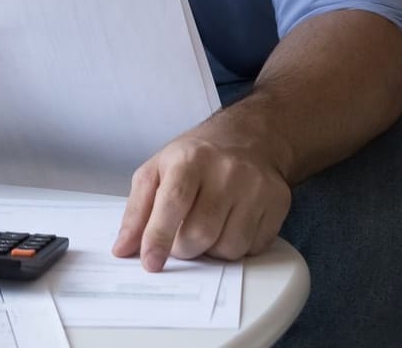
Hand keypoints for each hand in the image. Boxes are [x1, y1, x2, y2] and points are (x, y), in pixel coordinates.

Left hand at [112, 117, 292, 270]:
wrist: (245, 140)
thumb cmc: (193, 159)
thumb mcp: (156, 172)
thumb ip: (137, 211)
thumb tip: (122, 248)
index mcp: (189, 159)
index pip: (172, 204)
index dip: (158, 238)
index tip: (150, 262)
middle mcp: (226, 171)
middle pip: (200, 233)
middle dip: (183, 248)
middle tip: (179, 239)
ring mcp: (256, 187)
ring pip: (228, 247)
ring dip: (211, 250)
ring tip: (206, 227)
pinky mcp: (278, 202)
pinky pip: (253, 248)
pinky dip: (236, 247)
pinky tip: (230, 225)